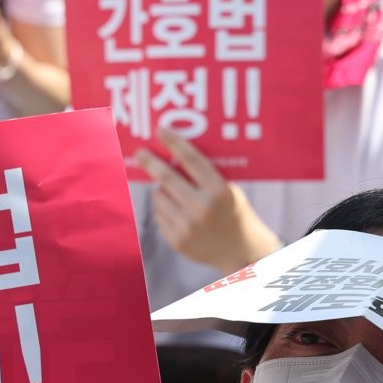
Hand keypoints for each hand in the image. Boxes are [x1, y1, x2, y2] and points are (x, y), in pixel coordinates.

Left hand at [136, 127, 280, 273]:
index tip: (160, 130)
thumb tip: (174, 154)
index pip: (192, 160)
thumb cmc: (234, 212)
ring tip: (176, 194)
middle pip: (167, 178)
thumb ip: (206, 175)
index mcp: (219, 191)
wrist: (241, 251)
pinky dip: (165, 209)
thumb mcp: (229, 189)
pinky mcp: (177, 241)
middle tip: (140, 152)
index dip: (174, 142)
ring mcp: (187, 227)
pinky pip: (159, 215)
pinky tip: (178, 212)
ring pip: (159, 197)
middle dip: (151, 162)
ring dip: (162, 190)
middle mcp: (202, 208)